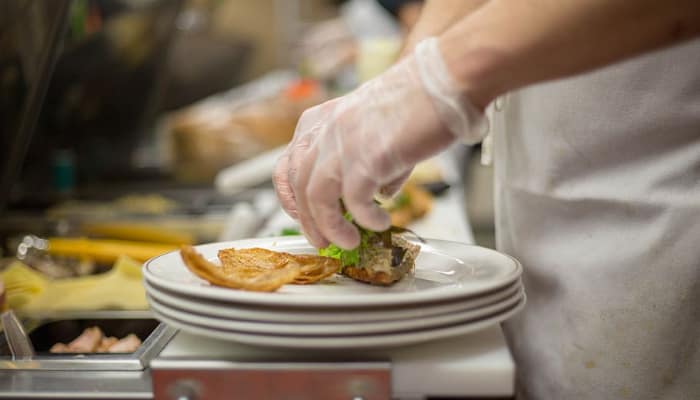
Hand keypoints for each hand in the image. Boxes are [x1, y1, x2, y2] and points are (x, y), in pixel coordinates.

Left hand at [273, 38, 484, 248]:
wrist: (444, 81)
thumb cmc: (418, 101)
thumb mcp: (377, 130)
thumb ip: (369, 161)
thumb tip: (379, 193)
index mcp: (322, 120)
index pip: (289, 165)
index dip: (291, 198)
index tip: (303, 217)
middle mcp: (326, 130)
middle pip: (299, 185)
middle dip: (309, 221)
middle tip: (323, 241)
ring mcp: (343, 143)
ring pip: (317, 198)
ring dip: (330, 227)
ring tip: (347, 242)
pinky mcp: (367, 157)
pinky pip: (354, 201)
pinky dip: (364, 219)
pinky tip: (379, 222)